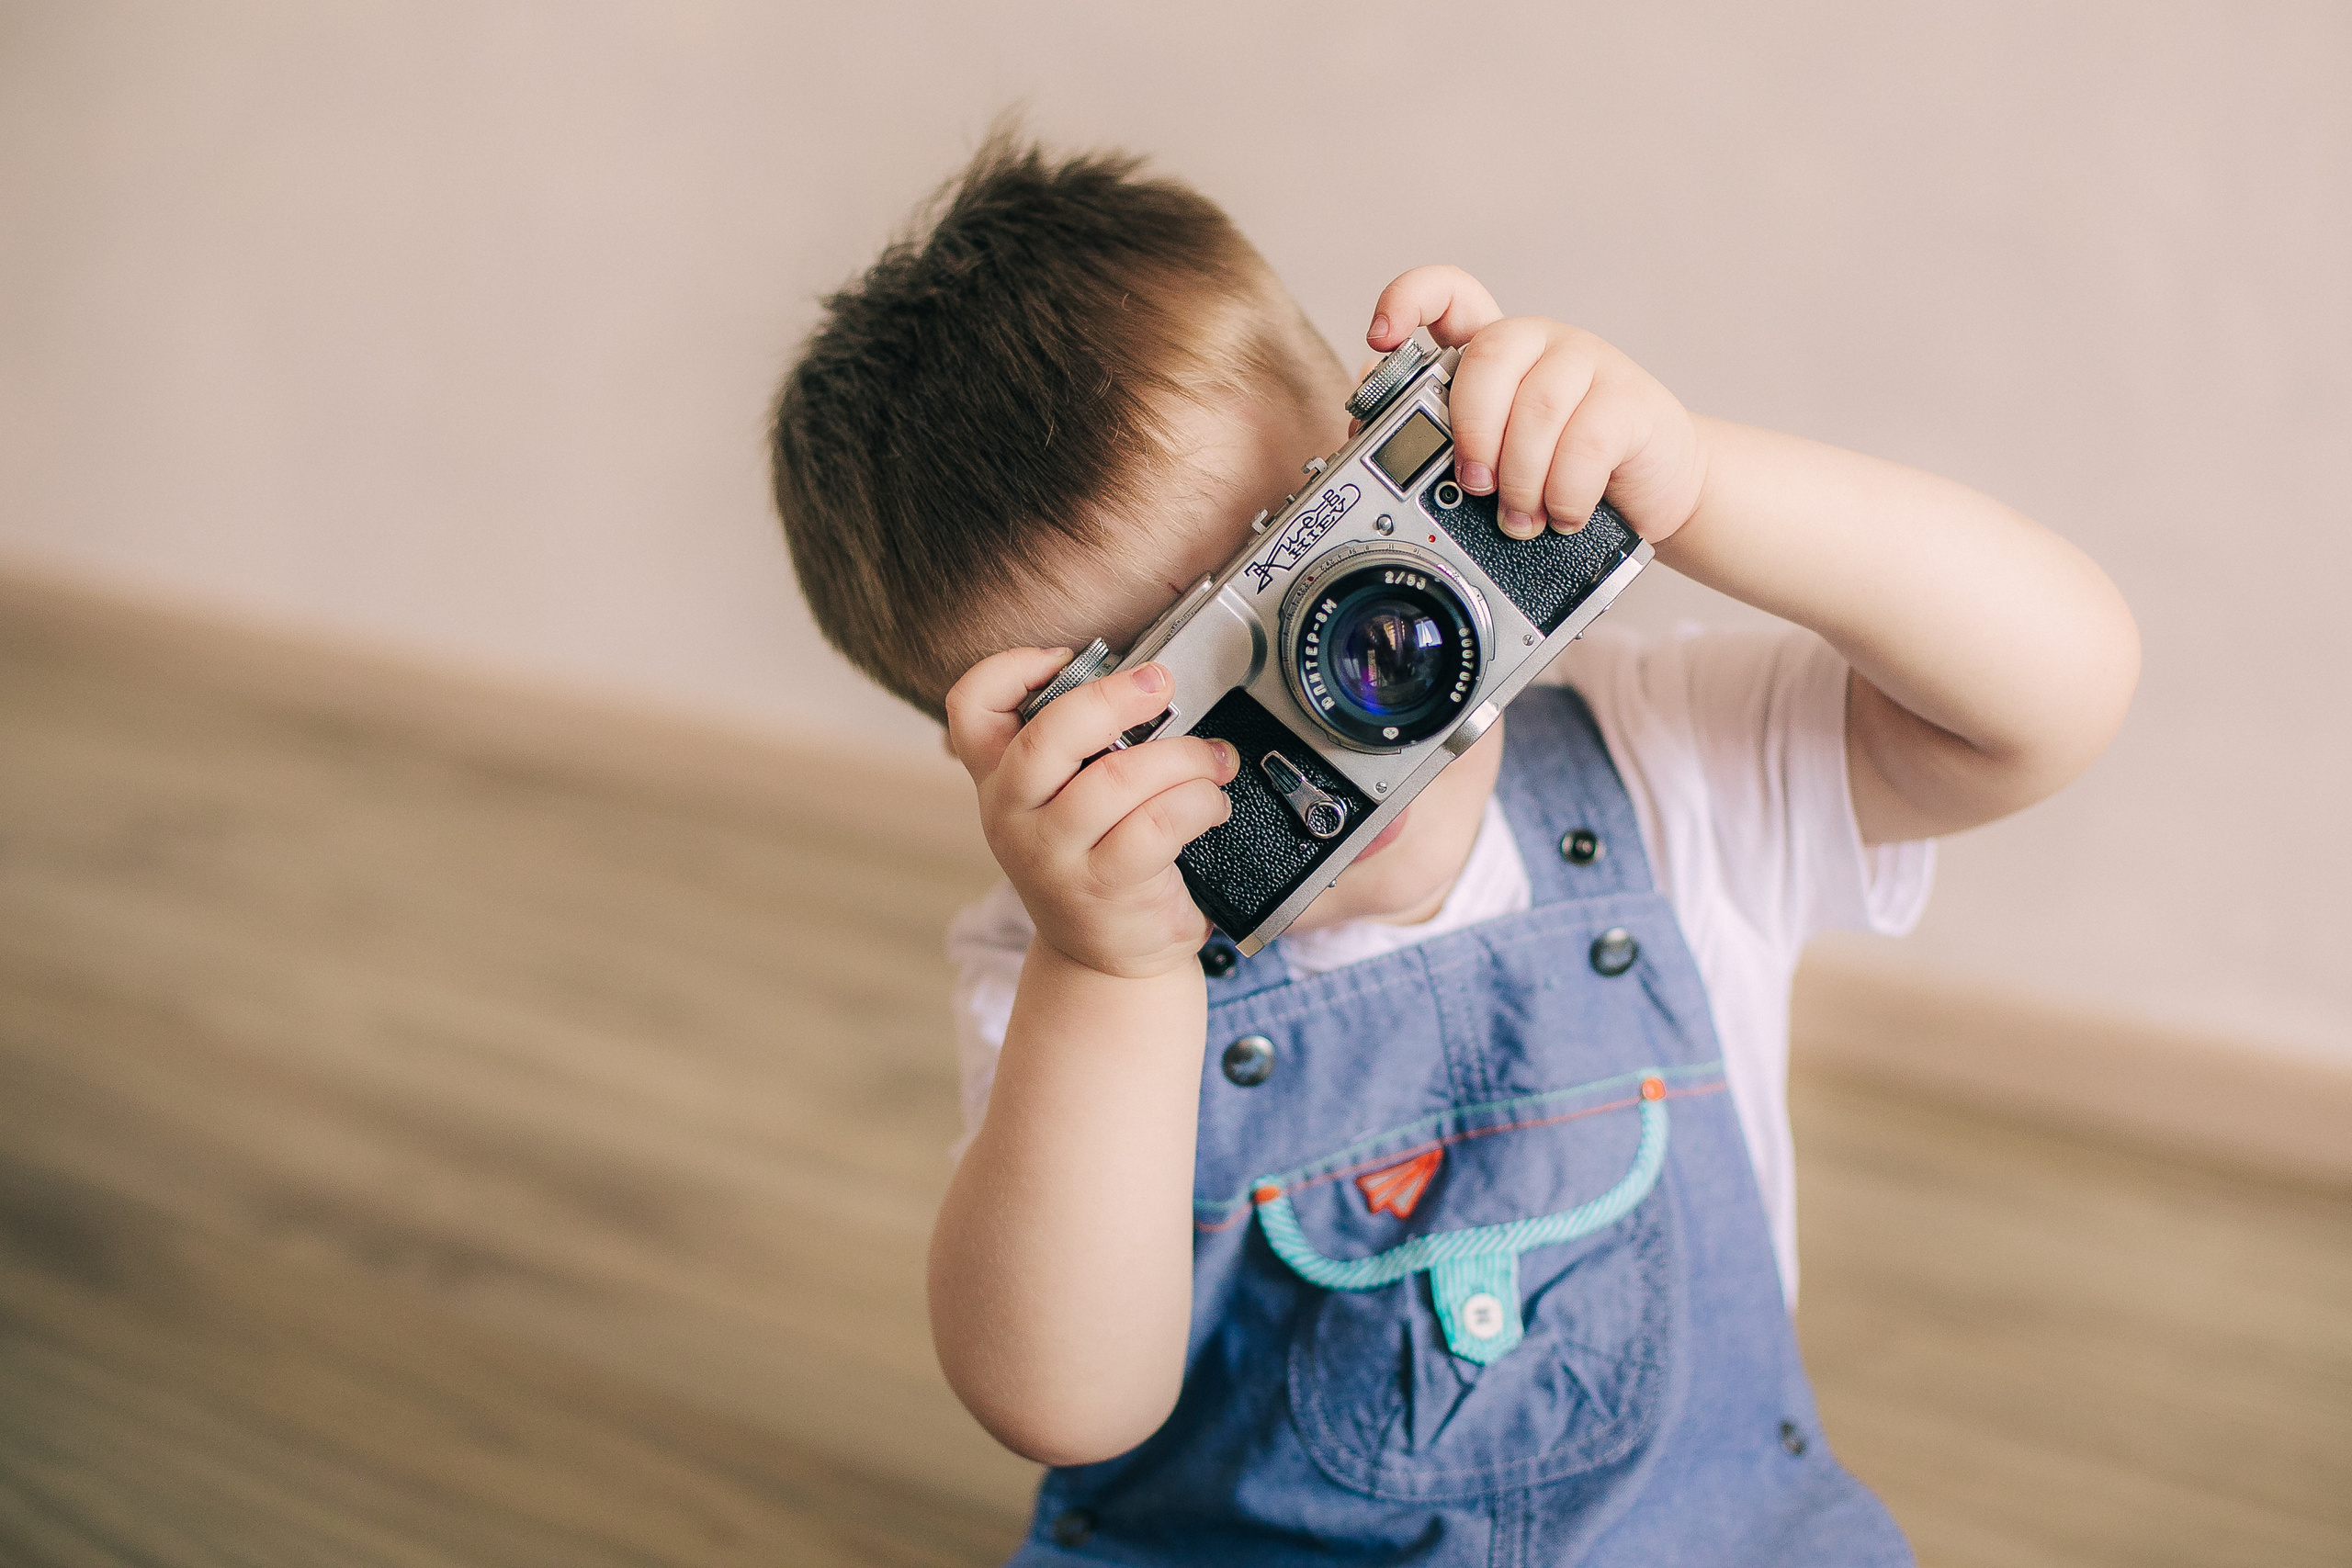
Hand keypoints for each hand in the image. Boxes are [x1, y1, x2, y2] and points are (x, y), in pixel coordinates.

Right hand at [945, 649, 1238, 978]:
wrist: (1106, 959)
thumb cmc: (1093, 859)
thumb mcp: (1061, 801)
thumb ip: (1078, 746)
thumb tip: (1143, 681)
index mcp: (998, 778)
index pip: (969, 708)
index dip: (1012, 668)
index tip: (1066, 658)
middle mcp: (1011, 814)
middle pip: (1047, 737)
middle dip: (1114, 698)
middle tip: (1161, 684)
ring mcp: (1053, 855)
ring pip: (1118, 779)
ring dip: (1183, 757)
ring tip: (1212, 760)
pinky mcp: (1104, 886)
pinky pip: (1159, 823)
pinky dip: (1199, 802)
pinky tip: (1212, 805)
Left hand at [1368, 266, 1707, 542]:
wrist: (1654, 488)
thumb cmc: (1563, 471)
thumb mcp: (1493, 455)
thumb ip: (1435, 437)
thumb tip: (1366, 428)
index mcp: (1496, 351)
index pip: (1449, 295)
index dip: (1409, 302)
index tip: (1381, 337)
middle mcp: (1539, 344)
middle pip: (1486, 361)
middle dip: (1472, 433)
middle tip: (1476, 484)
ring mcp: (1589, 364)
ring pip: (1536, 409)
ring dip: (1520, 479)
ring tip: (1521, 519)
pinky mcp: (1631, 399)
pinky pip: (1585, 444)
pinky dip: (1565, 494)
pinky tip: (1564, 516)